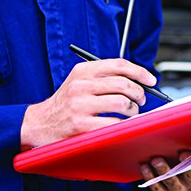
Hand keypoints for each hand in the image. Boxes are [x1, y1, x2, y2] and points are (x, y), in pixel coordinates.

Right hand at [20, 59, 156, 150]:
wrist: (39, 124)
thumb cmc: (66, 104)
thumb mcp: (79, 82)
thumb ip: (104, 77)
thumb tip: (138, 80)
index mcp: (83, 71)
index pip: (119, 65)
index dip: (140, 72)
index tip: (151, 80)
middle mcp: (81, 85)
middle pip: (124, 84)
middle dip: (139, 93)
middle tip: (141, 100)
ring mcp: (80, 105)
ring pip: (122, 103)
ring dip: (133, 110)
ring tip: (130, 113)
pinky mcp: (81, 125)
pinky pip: (114, 123)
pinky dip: (124, 125)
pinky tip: (121, 124)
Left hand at [140, 151, 190, 190]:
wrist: (167, 174)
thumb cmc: (179, 155)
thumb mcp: (188, 148)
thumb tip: (180, 120)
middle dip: (187, 165)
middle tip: (182, 153)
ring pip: (173, 183)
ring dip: (165, 171)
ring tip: (157, 160)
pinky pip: (158, 189)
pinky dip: (151, 178)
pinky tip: (145, 167)